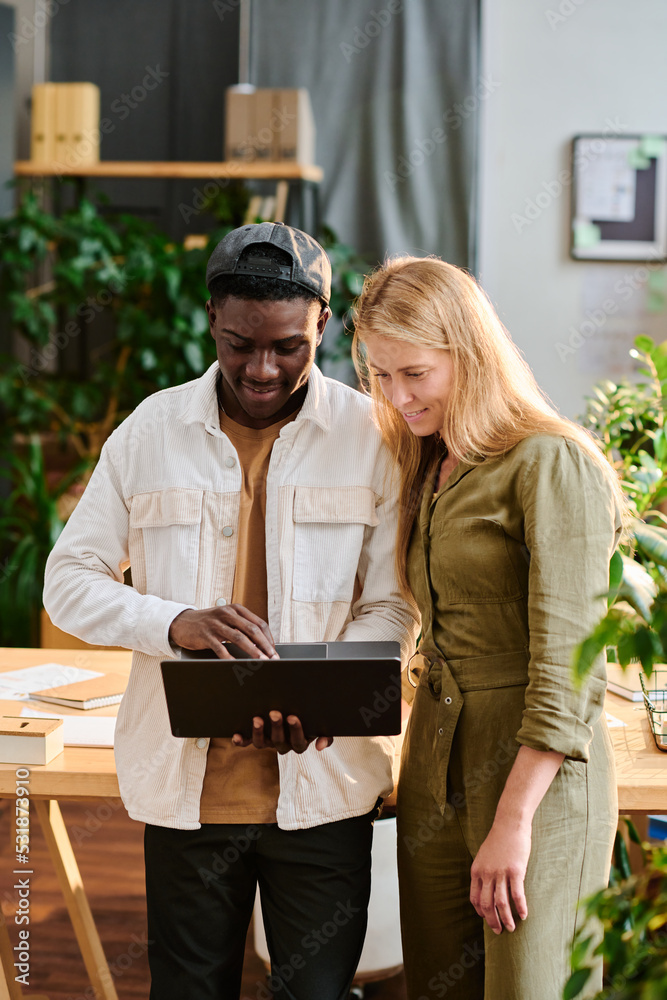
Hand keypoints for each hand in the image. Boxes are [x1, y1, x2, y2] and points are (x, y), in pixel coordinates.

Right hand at [169, 604, 278, 659]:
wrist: (182, 622)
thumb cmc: (208, 623)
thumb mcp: (226, 619)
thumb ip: (241, 627)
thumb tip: (261, 644)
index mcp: (236, 609)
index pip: (259, 623)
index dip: (268, 638)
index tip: (274, 650)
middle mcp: (227, 614)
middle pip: (252, 630)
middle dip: (265, 645)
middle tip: (273, 657)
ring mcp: (216, 624)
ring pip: (239, 638)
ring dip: (252, 651)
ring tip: (261, 661)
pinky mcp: (205, 635)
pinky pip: (221, 648)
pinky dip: (230, 657)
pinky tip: (237, 665)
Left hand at [232, 711, 332, 754]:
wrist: (296, 706)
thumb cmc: (311, 716)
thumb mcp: (321, 724)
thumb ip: (325, 735)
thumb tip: (319, 746)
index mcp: (299, 742)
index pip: (298, 741)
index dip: (296, 731)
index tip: (293, 717)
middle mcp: (283, 745)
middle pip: (279, 741)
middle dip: (277, 727)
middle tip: (274, 712)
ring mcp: (268, 742)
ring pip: (262, 744)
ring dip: (258, 733)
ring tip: (257, 719)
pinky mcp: (255, 737)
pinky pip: (246, 742)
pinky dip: (240, 740)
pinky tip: (235, 736)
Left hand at [470, 818, 530, 933]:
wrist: (510, 824)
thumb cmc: (499, 840)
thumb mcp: (484, 856)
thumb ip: (484, 872)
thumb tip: (487, 888)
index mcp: (477, 871)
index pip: (475, 898)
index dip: (480, 912)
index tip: (487, 919)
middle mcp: (486, 873)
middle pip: (487, 905)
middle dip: (492, 921)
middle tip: (499, 931)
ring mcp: (501, 873)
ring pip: (501, 903)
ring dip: (506, 919)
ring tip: (511, 928)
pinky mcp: (515, 871)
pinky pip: (517, 895)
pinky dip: (520, 907)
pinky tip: (524, 915)